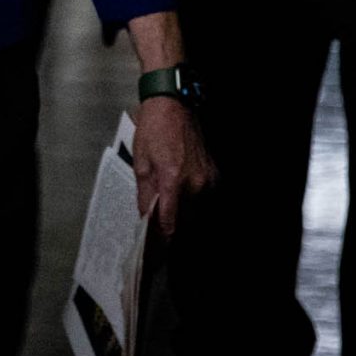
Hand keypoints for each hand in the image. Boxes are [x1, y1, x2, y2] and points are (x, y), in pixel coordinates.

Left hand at [131, 95, 214, 234]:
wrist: (173, 105)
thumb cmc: (155, 129)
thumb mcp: (141, 164)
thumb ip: (145, 197)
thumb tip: (146, 219)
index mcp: (172, 180)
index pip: (170, 224)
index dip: (162, 241)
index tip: (156, 250)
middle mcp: (194, 183)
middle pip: (185, 223)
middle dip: (171, 230)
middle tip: (158, 234)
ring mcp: (207, 180)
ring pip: (196, 213)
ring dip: (183, 218)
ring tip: (168, 215)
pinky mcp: (214, 175)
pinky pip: (204, 199)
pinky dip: (192, 204)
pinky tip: (181, 199)